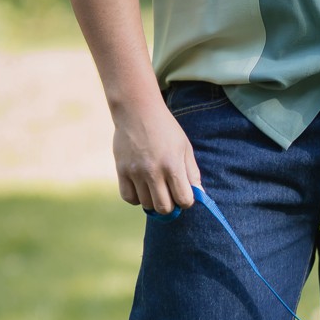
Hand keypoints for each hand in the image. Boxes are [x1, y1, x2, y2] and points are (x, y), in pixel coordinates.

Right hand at [110, 93, 200, 213]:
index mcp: (173, 166)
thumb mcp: (185, 148)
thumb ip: (192, 173)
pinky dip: (136, 198)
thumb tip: (199, 196)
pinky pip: (129, 198)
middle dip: (171, 205)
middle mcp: (153, 171)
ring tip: (156, 187)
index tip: (184, 193)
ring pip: (146, 204)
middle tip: (170, 193)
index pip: (184, 201)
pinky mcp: (121, 170)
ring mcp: (135, 172)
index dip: (187, 201)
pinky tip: (142, 188)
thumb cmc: (165, 129)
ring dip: (154, 200)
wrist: (137, 110)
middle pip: (164, 208)